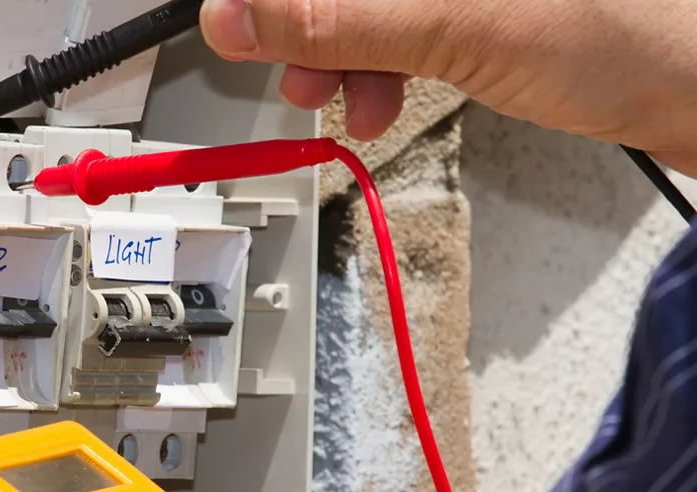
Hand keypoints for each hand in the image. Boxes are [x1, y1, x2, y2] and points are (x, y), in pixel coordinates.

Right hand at [200, 0, 696, 173]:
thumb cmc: (635, 30)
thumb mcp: (459, 23)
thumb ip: (338, 16)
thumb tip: (237, 15)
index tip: (237, 20)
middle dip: (305, 21)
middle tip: (287, 66)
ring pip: (366, 2)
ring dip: (337, 52)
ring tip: (337, 99)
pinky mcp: (478, 0)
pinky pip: (400, 21)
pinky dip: (378, 64)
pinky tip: (380, 101)